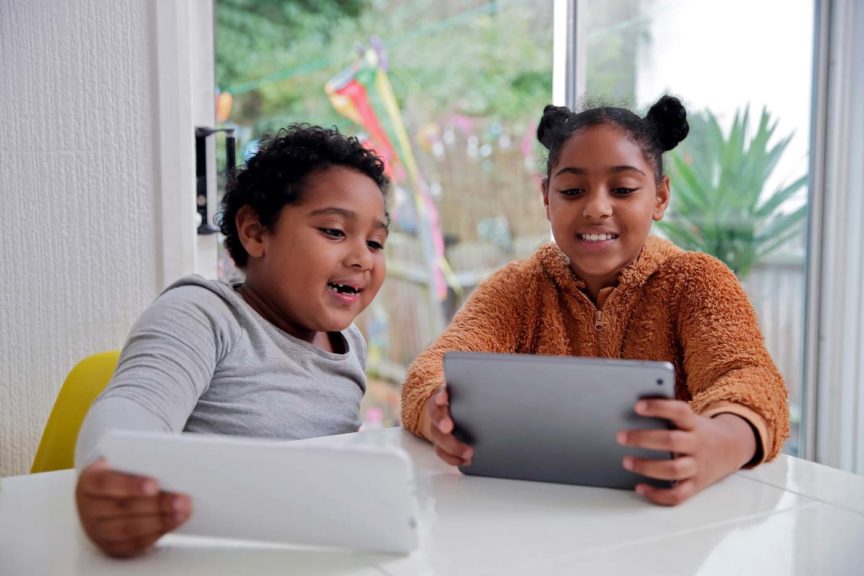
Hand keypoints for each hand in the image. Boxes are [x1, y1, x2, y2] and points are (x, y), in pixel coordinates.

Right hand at [75, 459, 191, 557]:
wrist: (101, 497)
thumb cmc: (118, 474)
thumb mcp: (121, 463)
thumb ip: (139, 463)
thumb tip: (170, 465)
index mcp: (89, 482)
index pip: (107, 483)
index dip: (130, 485)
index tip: (154, 484)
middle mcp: (89, 508)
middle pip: (123, 508)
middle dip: (157, 504)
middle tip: (182, 500)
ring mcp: (98, 530)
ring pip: (130, 528)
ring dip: (161, 520)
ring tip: (183, 511)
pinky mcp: (112, 545)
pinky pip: (135, 542)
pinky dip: (158, 532)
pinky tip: (175, 521)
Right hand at [421, 386, 473, 466]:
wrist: (457, 410)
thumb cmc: (466, 401)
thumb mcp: (469, 391)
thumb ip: (479, 386)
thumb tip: (499, 382)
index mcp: (444, 397)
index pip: (439, 394)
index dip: (440, 396)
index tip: (443, 399)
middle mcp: (438, 413)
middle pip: (435, 418)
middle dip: (441, 422)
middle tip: (449, 428)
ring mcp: (437, 429)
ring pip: (438, 439)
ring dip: (451, 447)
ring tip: (468, 453)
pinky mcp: (440, 443)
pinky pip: (442, 453)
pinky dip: (453, 458)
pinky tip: (466, 461)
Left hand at [617, 400, 756, 505]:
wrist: (732, 448)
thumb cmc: (698, 431)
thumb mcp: (689, 419)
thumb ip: (668, 416)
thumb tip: (633, 410)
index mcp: (694, 424)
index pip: (680, 412)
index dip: (659, 408)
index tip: (637, 406)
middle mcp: (697, 444)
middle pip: (672, 441)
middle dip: (644, 439)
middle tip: (620, 436)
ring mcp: (697, 466)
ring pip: (673, 470)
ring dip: (647, 467)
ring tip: (626, 461)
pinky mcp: (696, 485)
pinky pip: (678, 495)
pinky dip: (658, 495)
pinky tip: (640, 488)